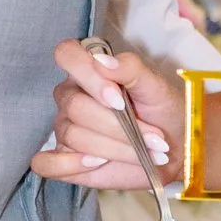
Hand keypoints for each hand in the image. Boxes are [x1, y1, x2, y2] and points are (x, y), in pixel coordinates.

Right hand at [32, 39, 190, 190]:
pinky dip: (70, 165)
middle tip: (153, 137)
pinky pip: (46, 163)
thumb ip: (131, 69)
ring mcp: (66, 128)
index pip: (66, 55)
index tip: (119, 100)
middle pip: (76, 107)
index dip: (89, 76)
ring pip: (73, 136)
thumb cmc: (162, 113)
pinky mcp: (64, 159)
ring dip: (114, 149)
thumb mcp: (155, 87)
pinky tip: (97, 164)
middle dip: (118, 126)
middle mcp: (71, 97)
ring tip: (144, 153)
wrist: (174, 148)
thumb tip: (104, 63)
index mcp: (88, 71)